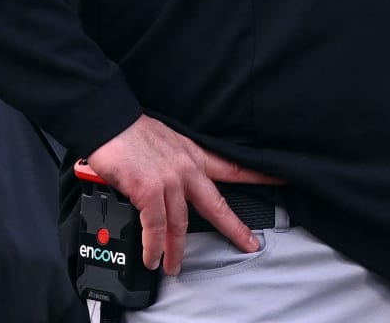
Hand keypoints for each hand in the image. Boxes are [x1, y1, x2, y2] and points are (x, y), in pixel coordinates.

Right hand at [85, 116, 282, 275]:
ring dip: (177, 250)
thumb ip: (176, 163)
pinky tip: (153, 257)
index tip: (281, 179)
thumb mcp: (166, 142)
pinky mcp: (150, 190)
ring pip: (182, 224)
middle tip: (249, 244)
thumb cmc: (131, 132)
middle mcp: (187, 168)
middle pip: (216, 204)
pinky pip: (156, 227)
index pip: (233, 166)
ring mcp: (170, 180)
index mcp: (193, 154)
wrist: (108, 122)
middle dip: (234, 227)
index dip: (257, 175)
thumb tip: (174, 183)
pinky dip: (154, 246)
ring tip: (174, 266)